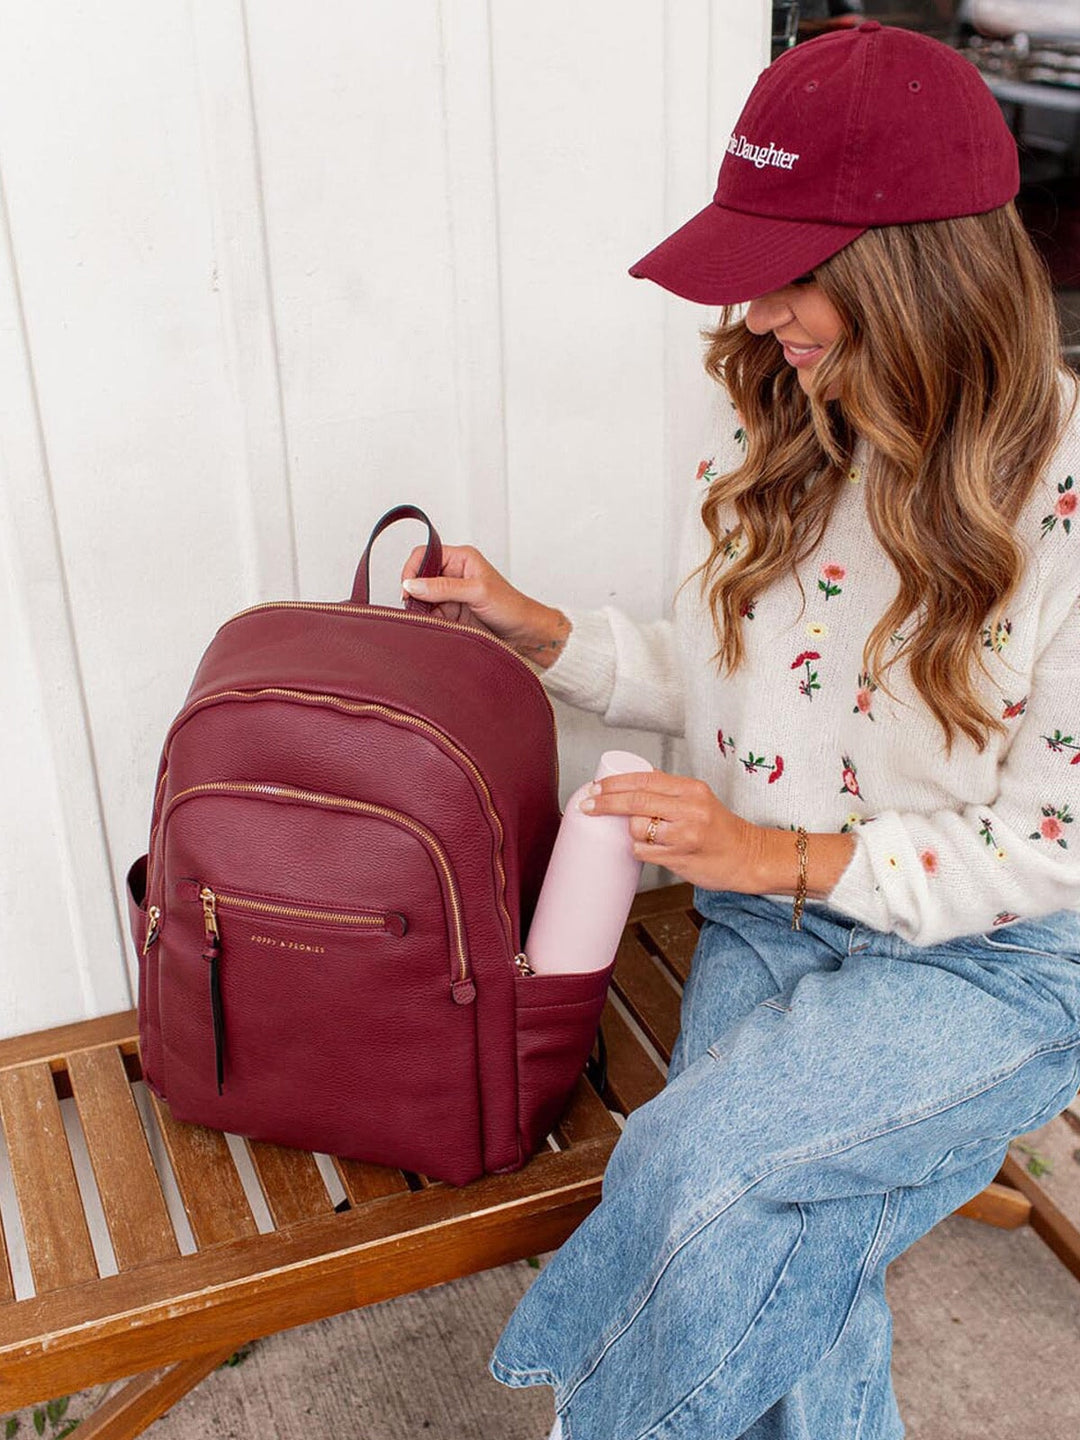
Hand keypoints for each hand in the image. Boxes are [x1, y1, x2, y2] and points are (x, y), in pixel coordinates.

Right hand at [401, 544, 570, 666]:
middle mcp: (454, 574)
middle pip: (419, 577)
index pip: (424, 554)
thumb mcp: (478, 592)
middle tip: (416, 607)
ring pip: (422, 598)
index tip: (408, 589)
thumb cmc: (511, 607)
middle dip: (414, 592)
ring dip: (421, 609)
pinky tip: (433, 627)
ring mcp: (451, 595)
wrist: (525, 633)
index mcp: (461, 559)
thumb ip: (443, 588)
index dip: (413, 569)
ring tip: (428, 619)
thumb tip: (413, 584)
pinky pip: (430, 615)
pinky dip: (428, 621)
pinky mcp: (451, 614)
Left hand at [579, 769, 763, 891]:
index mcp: (691, 789)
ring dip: (630, 832)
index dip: (614, 783)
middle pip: (635, 801)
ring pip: (637, 828)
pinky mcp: (680, 858)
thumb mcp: (699, 799)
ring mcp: (685, 834)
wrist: (747, 857)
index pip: (644, 779)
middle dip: (605, 803)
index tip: (595, 788)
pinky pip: (644, 852)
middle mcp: (689, 809)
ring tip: (644, 835)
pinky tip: (652, 850)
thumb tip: (629, 784)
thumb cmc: (720, 830)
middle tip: (587, 806)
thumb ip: (668, 791)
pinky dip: (640, 850)